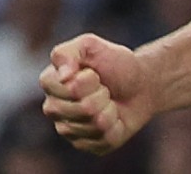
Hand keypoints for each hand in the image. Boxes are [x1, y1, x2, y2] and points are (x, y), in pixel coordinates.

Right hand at [39, 33, 155, 154]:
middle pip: (84, 108)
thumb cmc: (114, 63)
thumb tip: (64, 76)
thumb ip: (69, 52)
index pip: (71, 88)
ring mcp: (68, 130)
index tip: (95, 73)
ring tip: (109, 102)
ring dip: (111, 109)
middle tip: (105, 88)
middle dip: (102, 94)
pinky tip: (114, 119)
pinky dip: (117, 126)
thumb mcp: (91, 46)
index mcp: (50, 83)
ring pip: (95, 124)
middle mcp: (53, 109)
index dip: (90, 79)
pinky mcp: (86, 145)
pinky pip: (104, 139)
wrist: (140, 84)